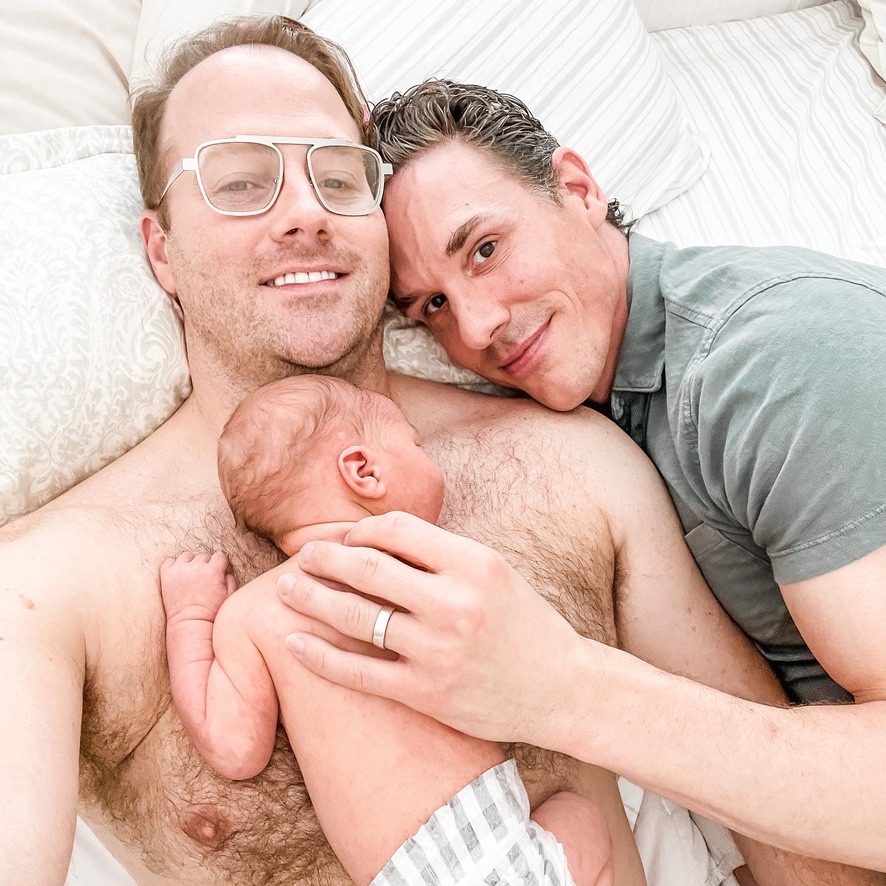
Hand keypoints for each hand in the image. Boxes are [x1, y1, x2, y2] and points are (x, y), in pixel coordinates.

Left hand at [159, 551, 236, 624]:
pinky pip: (169, 561)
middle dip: (205, 565)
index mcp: (214, 571)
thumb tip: (225, 571)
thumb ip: (230, 579)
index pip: (219, 556)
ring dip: (190, 563)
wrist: (190, 623)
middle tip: (203, 578)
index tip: (217, 573)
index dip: (219, 565)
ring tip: (190, 575)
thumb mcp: (228, 596)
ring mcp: (180, 570)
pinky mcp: (166, 575)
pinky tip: (177, 575)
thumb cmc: (212, 613)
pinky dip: (173, 566)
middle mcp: (196, 567)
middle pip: (203, 556)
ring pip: (187, 556)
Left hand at [277, 511, 587, 746]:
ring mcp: (438, 650)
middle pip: (367, 568)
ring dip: (312, 600)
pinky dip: (320, 657)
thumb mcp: (494, 571)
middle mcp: (454, 602)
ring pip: (356, 617)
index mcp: (473, 562)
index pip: (396, 529)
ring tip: (286, 590)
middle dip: (323, 559)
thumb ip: (441, 555)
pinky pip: (359, 672)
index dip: (358, 530)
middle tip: (299, 557)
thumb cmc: (526, 623)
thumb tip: (376, 539)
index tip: (340, 539)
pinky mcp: (427, 693)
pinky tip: (294, 644)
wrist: (562, 688)